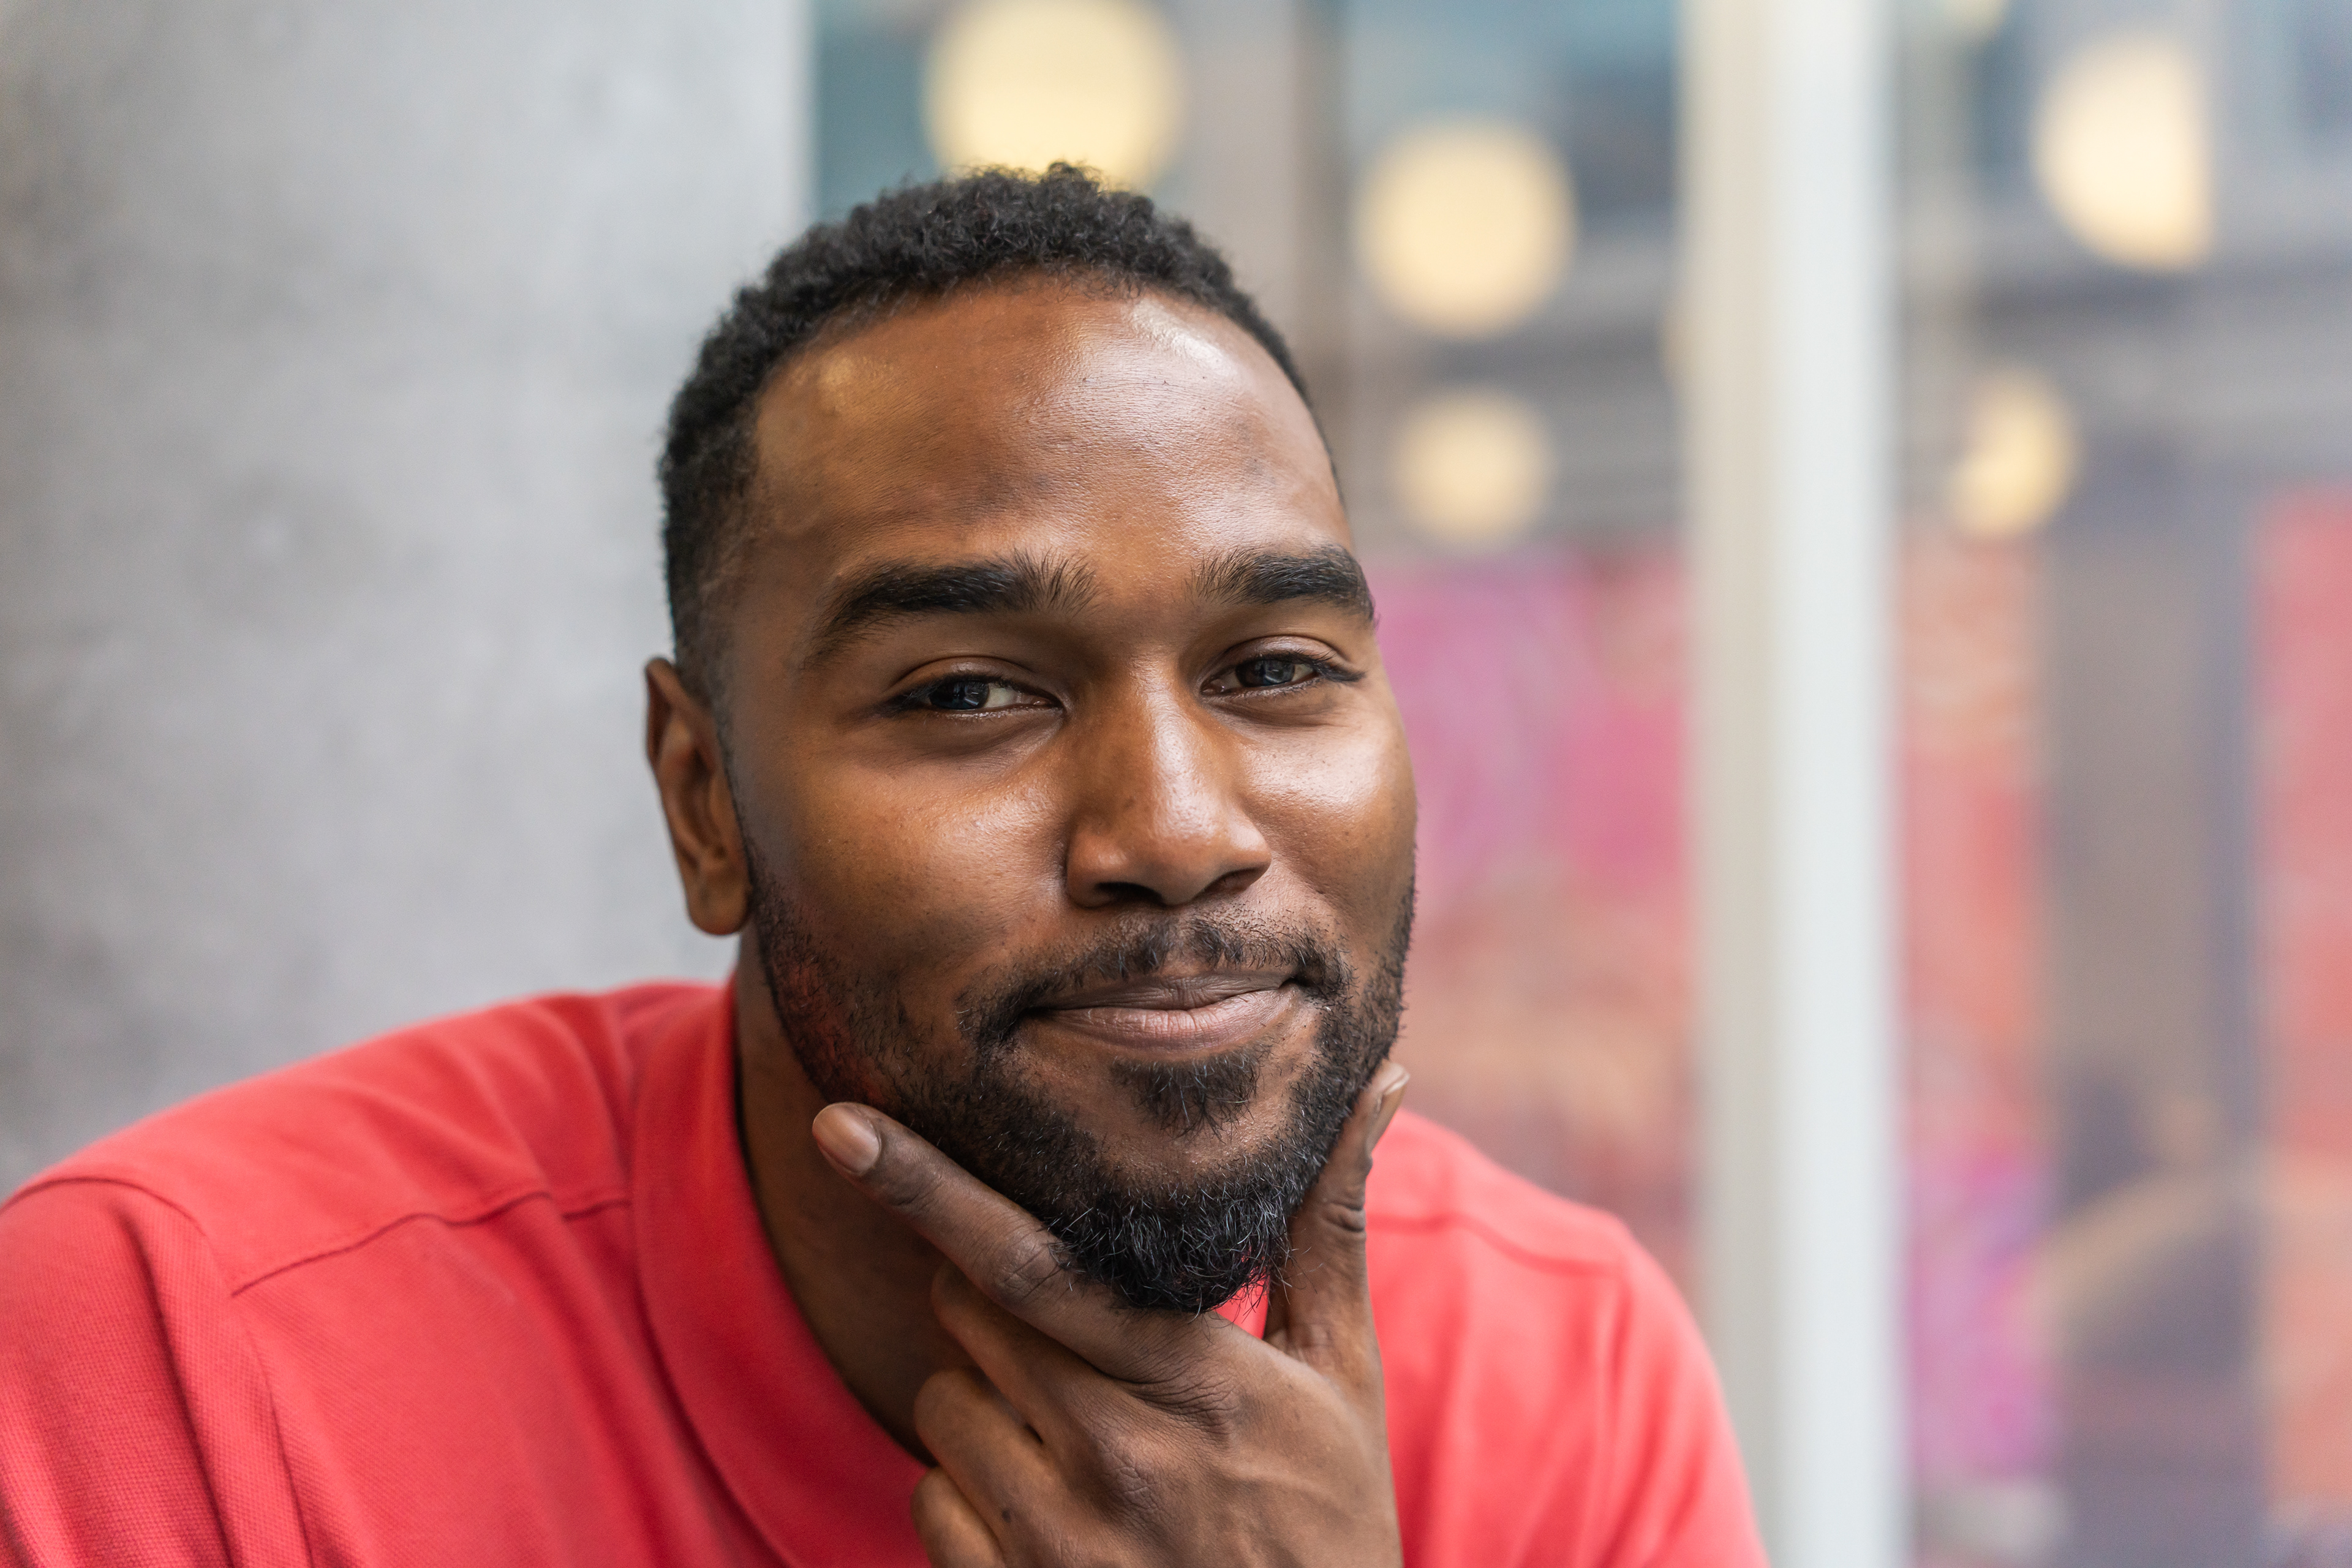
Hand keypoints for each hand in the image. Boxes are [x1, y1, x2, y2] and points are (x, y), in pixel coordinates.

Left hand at [809, 1061, 1411, 1567]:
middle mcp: (1118, 1457)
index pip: (1031, 1264)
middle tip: (1066, 1325)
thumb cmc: (1331, 1514)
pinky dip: (965, 1489)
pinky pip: (928, 1504)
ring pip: (942, 1405)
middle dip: (989, 1292)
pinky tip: (1049, 1503)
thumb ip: (1329, 1224)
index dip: (927, 1189)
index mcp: (1196, 1380)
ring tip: (1078, 1430)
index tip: (839, 1125)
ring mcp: (1060, 1542)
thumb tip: (1384, 1080)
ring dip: (983, 1396)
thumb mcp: (1340, 1372)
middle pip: (968, 1315)